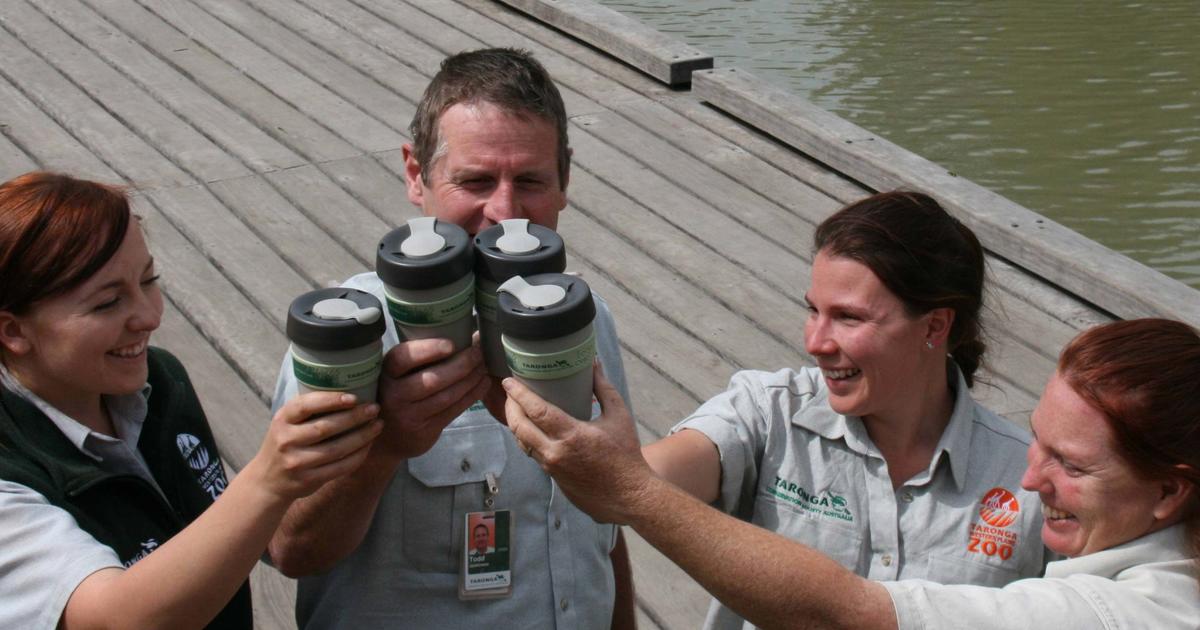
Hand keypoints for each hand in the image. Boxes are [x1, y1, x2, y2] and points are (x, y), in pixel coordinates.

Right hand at [253, 392, 382, 501]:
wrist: (268, 480)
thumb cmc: (287, 442)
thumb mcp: (287, 422)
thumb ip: (308, 410)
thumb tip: (348, 389)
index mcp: (282, 419)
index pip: (306, 405)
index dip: (331, 400)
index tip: (354, 397)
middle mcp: (286, 440)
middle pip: (325, 427)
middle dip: (354, 417)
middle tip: (374, 408)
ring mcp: (296, 462)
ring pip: (336, 449)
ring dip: (362, 436)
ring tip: (378, 425)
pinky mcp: (308, 479)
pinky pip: (339, 467)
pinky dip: (357, 456)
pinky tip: (368, 445)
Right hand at [373, 336, 489, 460]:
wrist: (389, 437)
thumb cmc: (400, 392)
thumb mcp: (397, 373)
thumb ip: (416, 357)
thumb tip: (459, 329)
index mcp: (387, 372)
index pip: (403, 358)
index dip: (427, 350)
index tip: (452, 343)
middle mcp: (394, 394)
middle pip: (432, 379)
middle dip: (461, 364)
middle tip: (479, 352)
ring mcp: (409, 414)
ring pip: (446, 396)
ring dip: (470, 379)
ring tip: (484, 366)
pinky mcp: (425, 429)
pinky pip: (453, 410)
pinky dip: (471, 395)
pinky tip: (482, 383)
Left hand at [503, 363, 652, 523]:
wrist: (629, 496)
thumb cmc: (626, 455)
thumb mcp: (619, 416)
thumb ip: (603, 388)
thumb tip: (593, 364)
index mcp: (571, 435)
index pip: (536, 410)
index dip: (519, 394)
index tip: (508, 382)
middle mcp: (555, 453)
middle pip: (519, 427)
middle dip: (510, 407)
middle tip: (510, 393)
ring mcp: (552, 469)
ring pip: (522, 443)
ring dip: (516, 424)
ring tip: (517, 409)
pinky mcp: (553, 479)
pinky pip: (534, 455)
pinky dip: (528, 440)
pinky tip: (533, 430)